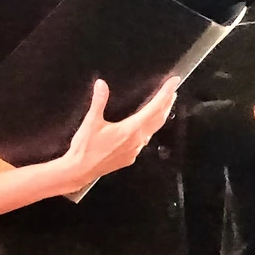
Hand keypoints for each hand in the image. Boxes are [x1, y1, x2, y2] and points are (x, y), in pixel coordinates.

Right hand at [60, 77, 179, 190]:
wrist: (80, 171)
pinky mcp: (130, 157)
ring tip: (163, 106)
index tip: (174, 82)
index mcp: (130, 130)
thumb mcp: (91, 122)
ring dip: (159, 116)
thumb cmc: (85, 148)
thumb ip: (98, 102)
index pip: (154, 108)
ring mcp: (135, 150)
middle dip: (167, 104)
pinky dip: (149, 129)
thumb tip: (101, 84)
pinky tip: (146, 127)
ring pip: (153, 130)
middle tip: (173, 91)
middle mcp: (137, 140)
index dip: (165, 94)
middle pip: (159, 119)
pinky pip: (144, 140)